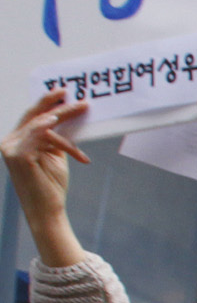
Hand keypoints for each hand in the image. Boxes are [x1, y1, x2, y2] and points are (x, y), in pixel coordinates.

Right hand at [2, 89, 88, 266]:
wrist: (47, 211)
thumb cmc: (51, 186)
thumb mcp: (55, 156)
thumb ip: (55, 139)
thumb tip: (67, 119)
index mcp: (16, 141)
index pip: (33, 117)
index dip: (47, 103)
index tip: (64, 92)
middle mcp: (9, 142)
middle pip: (34, 115)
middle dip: (53, 101)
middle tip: (71, 91)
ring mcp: (11, 149)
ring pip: (40, 124)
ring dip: (63, 114)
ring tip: (82, 108)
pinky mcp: (19, 156)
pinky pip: (36, 135)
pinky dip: (46, 126)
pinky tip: (57, 120)